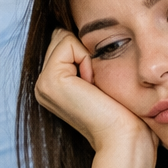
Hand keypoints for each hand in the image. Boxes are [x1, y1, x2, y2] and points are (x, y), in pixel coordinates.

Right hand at [34, 28, 155, 157]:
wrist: (124, 138)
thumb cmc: (123, 111)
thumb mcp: (102, 79)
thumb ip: (86, 58)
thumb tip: (85, 30)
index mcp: (53, 85)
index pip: (66, 41)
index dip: (88, 53)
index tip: (98, 85)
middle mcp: (43, 85)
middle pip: (62, 36)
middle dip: (85, 51)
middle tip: (97, 86)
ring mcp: (42, 84)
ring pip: (64, 37)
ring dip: (88, 56)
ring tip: (95, 86)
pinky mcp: (50, 81)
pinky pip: (69, 43)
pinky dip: (87, 59)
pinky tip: (92, 86)